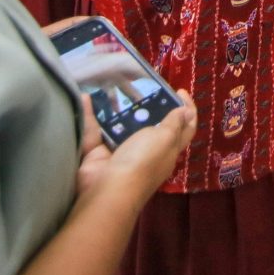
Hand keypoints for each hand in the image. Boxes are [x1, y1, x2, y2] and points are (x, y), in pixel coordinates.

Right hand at [74, 91, 197, 206]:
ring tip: (115, 85)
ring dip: (118, 107)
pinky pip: (94, 130)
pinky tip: (86, 96)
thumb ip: (173, 124)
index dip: (187, 109)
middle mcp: (147, 152)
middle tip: (143, 85)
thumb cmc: (142, 162)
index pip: (185, 128)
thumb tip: (186, 112)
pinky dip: (89, 114)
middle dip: (149, 104)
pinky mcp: (99, 153)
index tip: (181, 90)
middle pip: (152, 124)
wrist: (107, 189)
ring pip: (122, 126)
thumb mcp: (164, 139)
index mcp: (168, 150)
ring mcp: (121, 152)